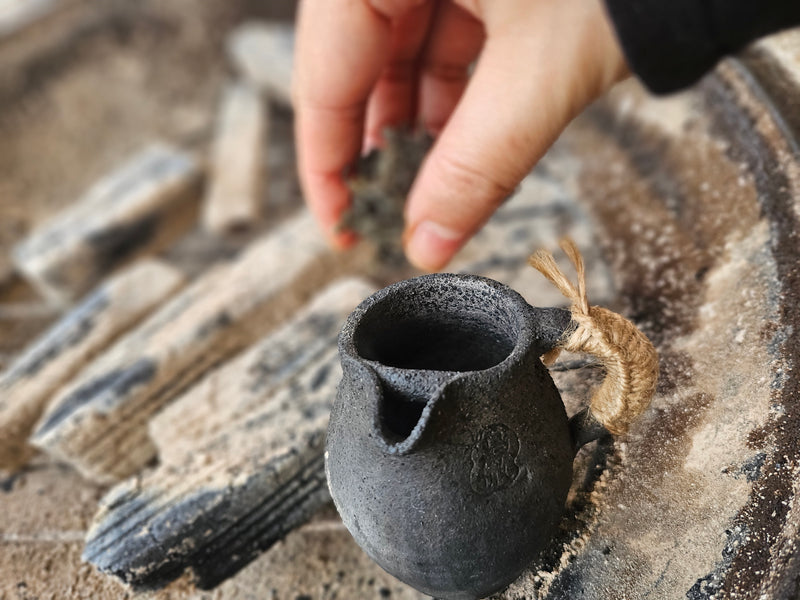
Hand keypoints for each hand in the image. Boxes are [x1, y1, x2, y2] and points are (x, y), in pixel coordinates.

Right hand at [293, 0, 627, 270]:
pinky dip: (452, 95)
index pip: (323, 72)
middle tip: (386, 217)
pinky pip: (443, 37)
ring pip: (400, 53)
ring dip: (417, 126)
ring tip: (429, 191)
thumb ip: (475, 165)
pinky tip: (461, 144)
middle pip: (356, 64)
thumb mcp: (541, 73)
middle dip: (376, 147)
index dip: (325, 161)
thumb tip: (427, 244)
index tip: (341, 228)